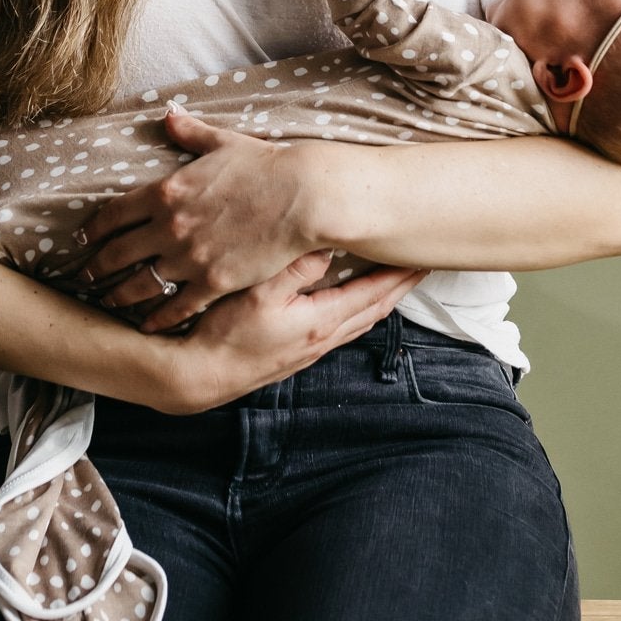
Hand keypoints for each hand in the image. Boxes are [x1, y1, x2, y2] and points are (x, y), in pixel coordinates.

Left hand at [72, 108, 322, 330]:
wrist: (302, 196)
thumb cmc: (265, 165)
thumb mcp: (223, 142)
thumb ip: (190, 132)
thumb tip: (168, 113)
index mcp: (167, 190)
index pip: (115, 213)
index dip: (93, 228)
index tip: (82, 238)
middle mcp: (169, 226)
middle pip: (118, 252)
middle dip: (96, 266)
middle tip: (84, 275)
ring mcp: (190, 257)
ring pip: (140, 284)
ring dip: (119, 294)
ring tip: (108, 301)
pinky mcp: (213, 282)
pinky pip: (176, 306)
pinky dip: (158, 318)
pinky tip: (148, 325)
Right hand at [152, 250, 428, 413]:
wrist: (198, 376)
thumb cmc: (225, 334)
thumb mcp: (260, 292)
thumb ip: (297, 268)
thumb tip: (328, 244)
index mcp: (320, 321)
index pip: (374, 293)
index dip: (399, 274)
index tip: (422, 257)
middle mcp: (322, 339)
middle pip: (374, 310)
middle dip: (398, 287)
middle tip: (418, 265)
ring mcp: (309, 350)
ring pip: (358, 321)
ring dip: (379, 300)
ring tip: (393, 281)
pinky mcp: (295, 354)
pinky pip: (340, 328)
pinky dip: (357, 311)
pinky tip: (350, 304)